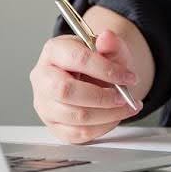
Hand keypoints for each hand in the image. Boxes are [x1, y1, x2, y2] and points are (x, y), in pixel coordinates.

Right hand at [30, 29, 144, 144]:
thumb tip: (107, 37)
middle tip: (124, 97)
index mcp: (53, 51)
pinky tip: (114, 117)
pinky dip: (102, 127)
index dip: (105, 70)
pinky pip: (77, 134)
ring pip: (75, 116)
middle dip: (102, 97)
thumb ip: (111, 42)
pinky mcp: (53, 125)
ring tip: (125, 107)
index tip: (127, 77)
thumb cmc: (97, 63)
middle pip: (66, 92)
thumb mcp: (108, 48)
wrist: (93, 77)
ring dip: (108, 114)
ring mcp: (44, 104)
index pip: (76, 59)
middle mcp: (42, 77)